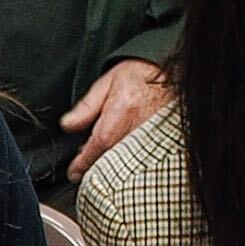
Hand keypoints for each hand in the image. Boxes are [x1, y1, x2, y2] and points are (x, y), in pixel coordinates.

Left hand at [61, 59, 171, 176]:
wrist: (177, 73)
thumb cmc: (143, 75)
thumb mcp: (108, 83)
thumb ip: (86, 107)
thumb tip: (67, 125)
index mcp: (115, 122)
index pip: (91, 155)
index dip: (79, 167)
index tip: (74, 172)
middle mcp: (133, 136)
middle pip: (107, 165)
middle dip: (95, 168)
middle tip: (89, 164)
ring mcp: (149, 143)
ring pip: (124, 167)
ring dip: (113, 166)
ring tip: (107, 160)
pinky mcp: (163, 146)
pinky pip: (142, 162)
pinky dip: (131, 163)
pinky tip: (127, 157)